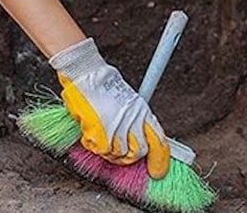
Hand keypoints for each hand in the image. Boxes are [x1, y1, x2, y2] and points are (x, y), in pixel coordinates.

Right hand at [50, 38, 170, 178]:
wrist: (86, 74)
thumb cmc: (103, 84)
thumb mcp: (128, 100)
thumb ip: (135, 119)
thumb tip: (138, 138)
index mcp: (143, 112)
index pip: (159, 142)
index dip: (160, 161)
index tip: (158, 172)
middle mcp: (133, 120)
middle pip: (138, 152)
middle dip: (129, 158)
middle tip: (120, 154)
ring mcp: (117, 127)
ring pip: (118, 153)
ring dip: (109, 150)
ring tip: (101, 135)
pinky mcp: (100, 132)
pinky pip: (99, 149)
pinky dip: (93, 144)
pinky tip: (90, 131)